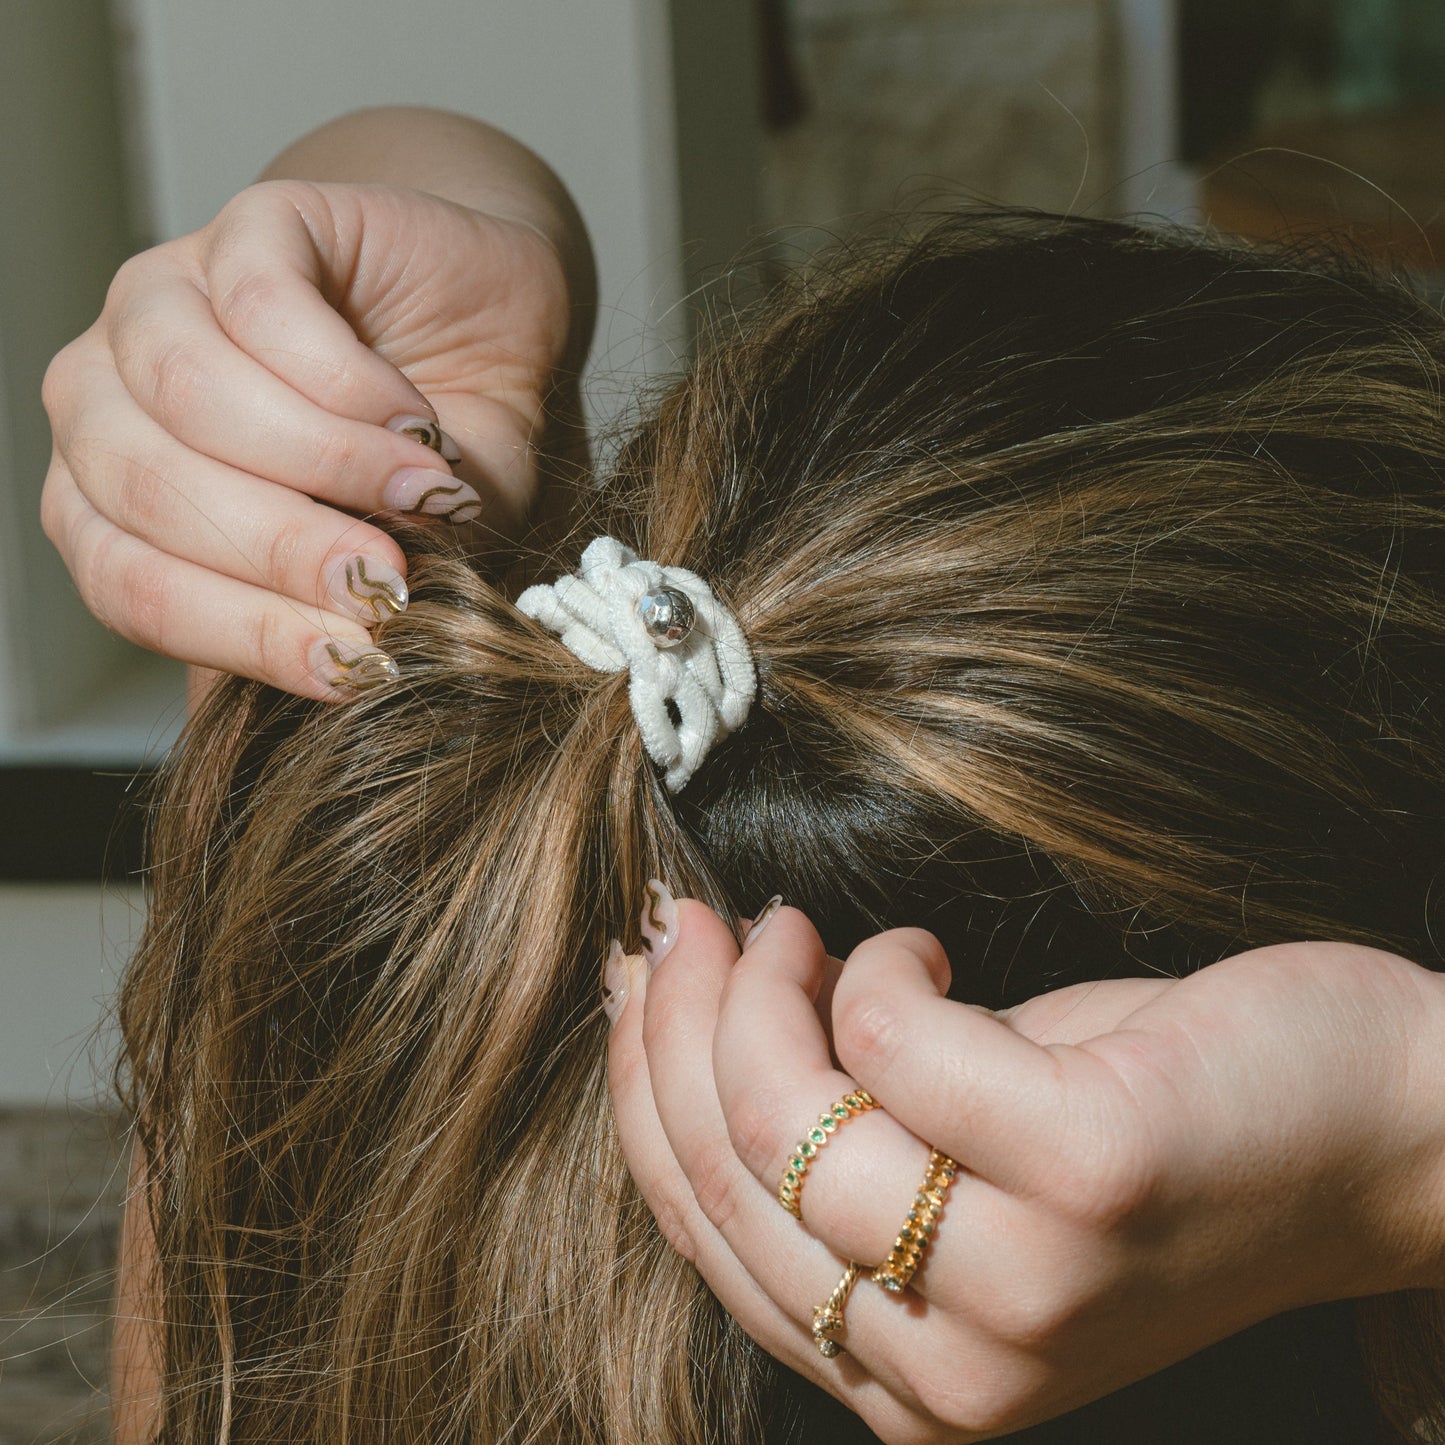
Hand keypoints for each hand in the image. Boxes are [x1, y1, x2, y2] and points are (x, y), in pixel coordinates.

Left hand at [42, 177, 577, 698]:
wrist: (496, 336)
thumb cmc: (432, 471)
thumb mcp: (393, 565)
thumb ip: (328, 622)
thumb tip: (312, 694)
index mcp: (119, 498)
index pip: (129, 581)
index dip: (240, 631)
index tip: (351, 663)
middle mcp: (111, 395)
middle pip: (147, 485)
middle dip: (280, 550)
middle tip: (386, 584)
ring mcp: (164, 298)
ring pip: (189, 393)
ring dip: (325, 461)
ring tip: (423, 494)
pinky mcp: (249, 225)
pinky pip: (262, 306)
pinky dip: (350, 381)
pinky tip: (416, 417)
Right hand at [606, 895, 1444, 1442]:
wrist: (1376, 1134)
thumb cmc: (1150, 1134)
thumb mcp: (958, 1166)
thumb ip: (835, 1138)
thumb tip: (683, 1008)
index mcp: (904, 1381)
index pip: (703, 1231)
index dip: (644, 1087)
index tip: (641, 977)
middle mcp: (951, 1374)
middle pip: (730, 1166)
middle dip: (683, 1016)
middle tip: (699, 923)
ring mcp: (1022, 1286)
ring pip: (788, 1109)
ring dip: (769, 983)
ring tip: (802, 928)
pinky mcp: (1085, 1177)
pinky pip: (896, 1039)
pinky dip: (889, 965)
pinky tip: (930, 954)